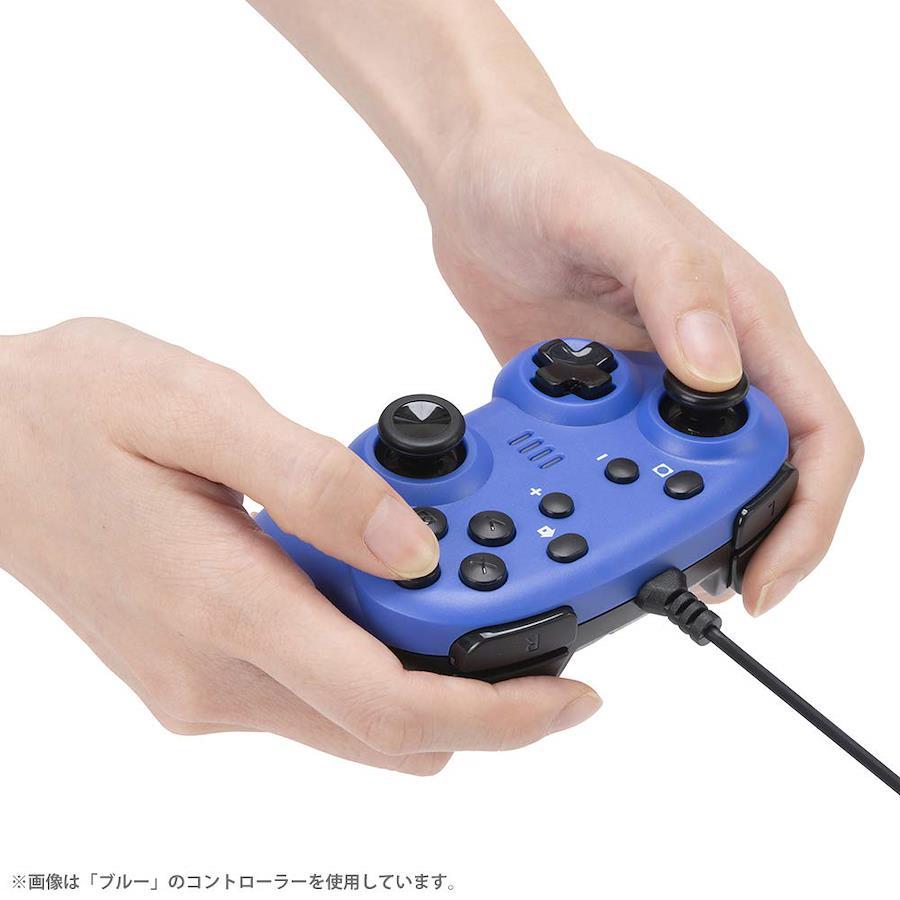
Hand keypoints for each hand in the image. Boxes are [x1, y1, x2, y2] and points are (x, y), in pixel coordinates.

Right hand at [0, 318, 600, 770]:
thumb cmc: (70, 411)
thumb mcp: (198, 410)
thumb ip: (313, 481)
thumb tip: (412, 545)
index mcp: (225, 606)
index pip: (392, 707)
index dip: (500, 713)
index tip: (569, 691)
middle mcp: (216, 674)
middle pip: (387, 730)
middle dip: (477, 692)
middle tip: (523, 609)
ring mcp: (204, 682)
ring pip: (355, 716)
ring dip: (421, 668)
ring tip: (453, 580)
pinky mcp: (198, 669)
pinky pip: (314, 686)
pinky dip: (367, 654)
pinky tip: (376, 582)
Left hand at [426, 114, 862, 614]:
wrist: (475, 186)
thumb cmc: (542, 176)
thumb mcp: (607, 212)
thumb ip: (672, 280)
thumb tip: (719, 369)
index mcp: (741, 315)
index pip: (814, 428)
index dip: (808, 512)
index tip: (766, 575)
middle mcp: (710, 358)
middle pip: (762, 472)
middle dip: (743, 538)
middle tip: (697, 584)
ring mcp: (654, 384)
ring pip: (693, 479)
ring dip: (677, 527)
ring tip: (640, 561)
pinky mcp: (603, 400)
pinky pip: (625, 466)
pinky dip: (617, 500)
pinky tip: (587, 513)